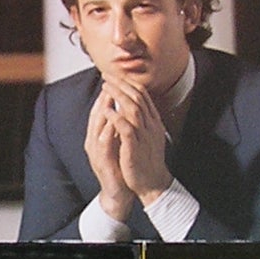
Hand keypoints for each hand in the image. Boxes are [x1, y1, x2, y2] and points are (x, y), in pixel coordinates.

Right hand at [85, 82, 133, 222]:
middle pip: (96, 114)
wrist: (118, 192)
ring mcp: (95, 152)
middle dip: (103, 96)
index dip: (107, 94)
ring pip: (97, 125)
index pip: (101, 110)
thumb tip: (123, 107)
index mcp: (98, 135)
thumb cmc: (119, 166)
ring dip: (103, 109)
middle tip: (111, 80)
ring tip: (110, 95)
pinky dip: (108, 131)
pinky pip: (104, 143)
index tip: (115, 79)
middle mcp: (93, 141)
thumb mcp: (118, 142)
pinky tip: (114, 121)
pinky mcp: (102, 162)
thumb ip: (118, 126)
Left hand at [98, 70, 173, 203]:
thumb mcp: (147, 136)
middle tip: (107, 75)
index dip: (128, 83)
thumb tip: (133, 106)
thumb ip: (142, 121)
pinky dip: (116, 117)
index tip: (114, 75)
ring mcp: (144, 135)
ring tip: (106, 86)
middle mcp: (150, 125)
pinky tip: (107, 109)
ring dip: (118, 95)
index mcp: (153, 122)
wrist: (153, 183)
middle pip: (137, 97)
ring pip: (132, 108)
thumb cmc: (147, 161)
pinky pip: (126, 128)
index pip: (142, 96)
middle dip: (121, 84)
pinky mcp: (135, 147)